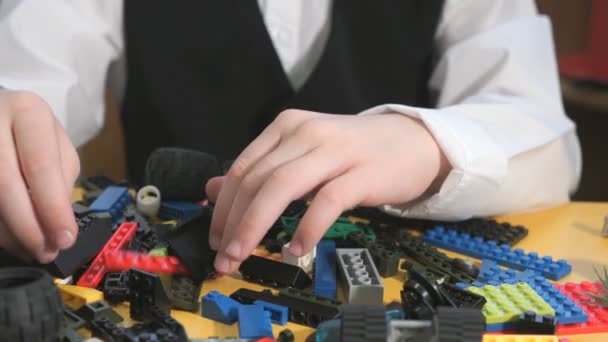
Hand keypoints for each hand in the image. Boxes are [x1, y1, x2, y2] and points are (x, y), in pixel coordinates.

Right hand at [0, 90, 79, 262]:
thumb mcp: (55, 144)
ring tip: (29, 249)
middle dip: (29, 227)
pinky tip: (8, 238)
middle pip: (5, 184)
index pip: (41, 165)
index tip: (65, 239)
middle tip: (46, 252)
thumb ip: (61, 177)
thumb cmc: (28, 132)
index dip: (53, 207)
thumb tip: (58, 224)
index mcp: (28, 111)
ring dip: (8, 234)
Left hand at [207, 109, 449, 273]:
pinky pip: (326, 201)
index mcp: (286, 127)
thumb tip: (212, 190)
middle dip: (233, 223)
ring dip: (255, 226)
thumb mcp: (303, 155)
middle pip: (256, 180)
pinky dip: (307, 227)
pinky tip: (296, 249)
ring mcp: (334, 151)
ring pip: (281, 187)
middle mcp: (305, 133)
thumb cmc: (354, 153)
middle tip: (224, 257)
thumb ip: (261, 170)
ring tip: (243, 256)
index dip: (222, 207)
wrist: (413, 142)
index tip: (214, 239)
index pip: (242, 168)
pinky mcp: (362, 173)